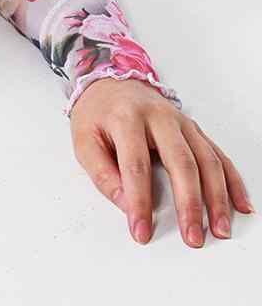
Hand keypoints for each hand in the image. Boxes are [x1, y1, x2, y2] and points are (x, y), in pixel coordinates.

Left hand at [69, 76, 253, 246]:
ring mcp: (180, 121)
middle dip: (189, 204)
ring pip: (206, 160)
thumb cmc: (97, 114)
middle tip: (192, 237)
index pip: (135, 165)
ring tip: (219, 228)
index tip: (141, 230)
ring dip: (217, 198)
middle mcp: (158, 116)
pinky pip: (217, 155)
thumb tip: (125, 204)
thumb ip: (101, 173)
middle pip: (180, 162)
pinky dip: (231, 181)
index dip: (139, 202)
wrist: (109, 83)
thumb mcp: (83, 139)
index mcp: (125, 117)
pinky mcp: (193, 128)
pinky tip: (238, 204)